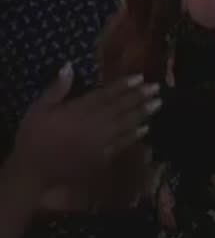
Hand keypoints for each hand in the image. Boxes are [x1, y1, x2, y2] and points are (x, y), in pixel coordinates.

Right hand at [12, 66, 159, 189]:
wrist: (32, 171)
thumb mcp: (38, 109)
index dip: (123, 85)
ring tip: (158, 103)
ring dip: (142, 113)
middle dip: (139, 97)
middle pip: (119, 108)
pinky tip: (146, 129)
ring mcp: (98, 142)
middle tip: (157, 87)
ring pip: (124, 124)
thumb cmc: (33, 138)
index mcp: (77, 110)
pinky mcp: (100, 157)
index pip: (105, 95)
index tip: (140, 77)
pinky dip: (133, 136)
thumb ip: (57, 89)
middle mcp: (92, 124)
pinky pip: (120, 144)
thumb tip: (69, 66)